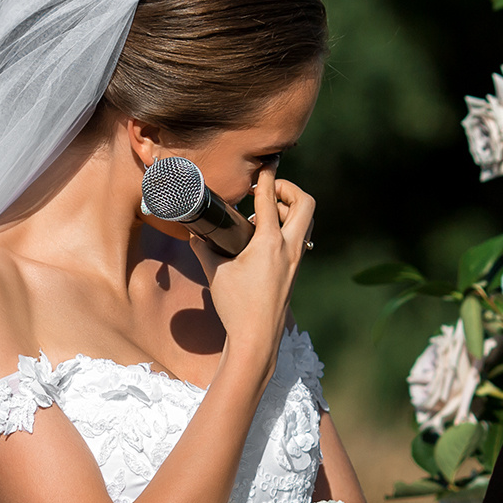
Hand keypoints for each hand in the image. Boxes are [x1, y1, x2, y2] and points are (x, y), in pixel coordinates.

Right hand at [195, 167, 311, 359]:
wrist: (257, 338)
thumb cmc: (236, 307)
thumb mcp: (216, 274)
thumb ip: (206, 250)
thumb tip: (195, 236)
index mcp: (269, 243)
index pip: (269, 199)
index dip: (266, 177)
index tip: (265, 164)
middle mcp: (289, 248)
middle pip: (305, 203)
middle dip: (289, 189)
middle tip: (269, 191)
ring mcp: (295, 260)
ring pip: (306, 221)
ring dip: (291, 209)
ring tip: (266, 213)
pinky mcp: (294, 271)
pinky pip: (300, 238)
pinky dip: (289, 227)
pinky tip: (267, 236)